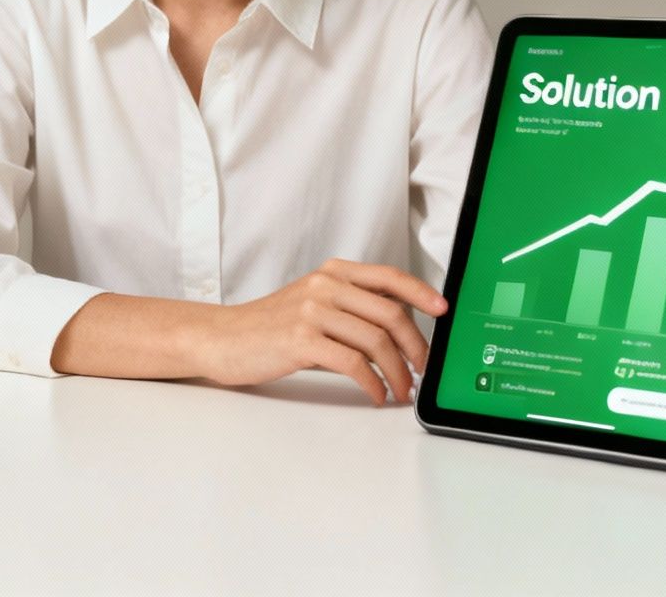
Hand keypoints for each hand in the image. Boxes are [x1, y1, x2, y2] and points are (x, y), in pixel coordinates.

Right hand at [213, 259, 446, 404]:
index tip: (443, 311)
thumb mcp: (313, 305)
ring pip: (376, 341)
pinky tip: (375, 393)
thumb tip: (400, 330)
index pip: (389, 277)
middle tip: (422, 369)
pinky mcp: (302, 339)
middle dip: (416, 346)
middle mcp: (324, 285)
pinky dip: (373, 383)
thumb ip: (351, 309)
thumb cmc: (268, 328)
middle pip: (391, 313)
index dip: (422, 293)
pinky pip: (354, 364)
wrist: (222, 339)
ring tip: (402, 390)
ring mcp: (312, 310)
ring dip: (398, 372)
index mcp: (331, 273)